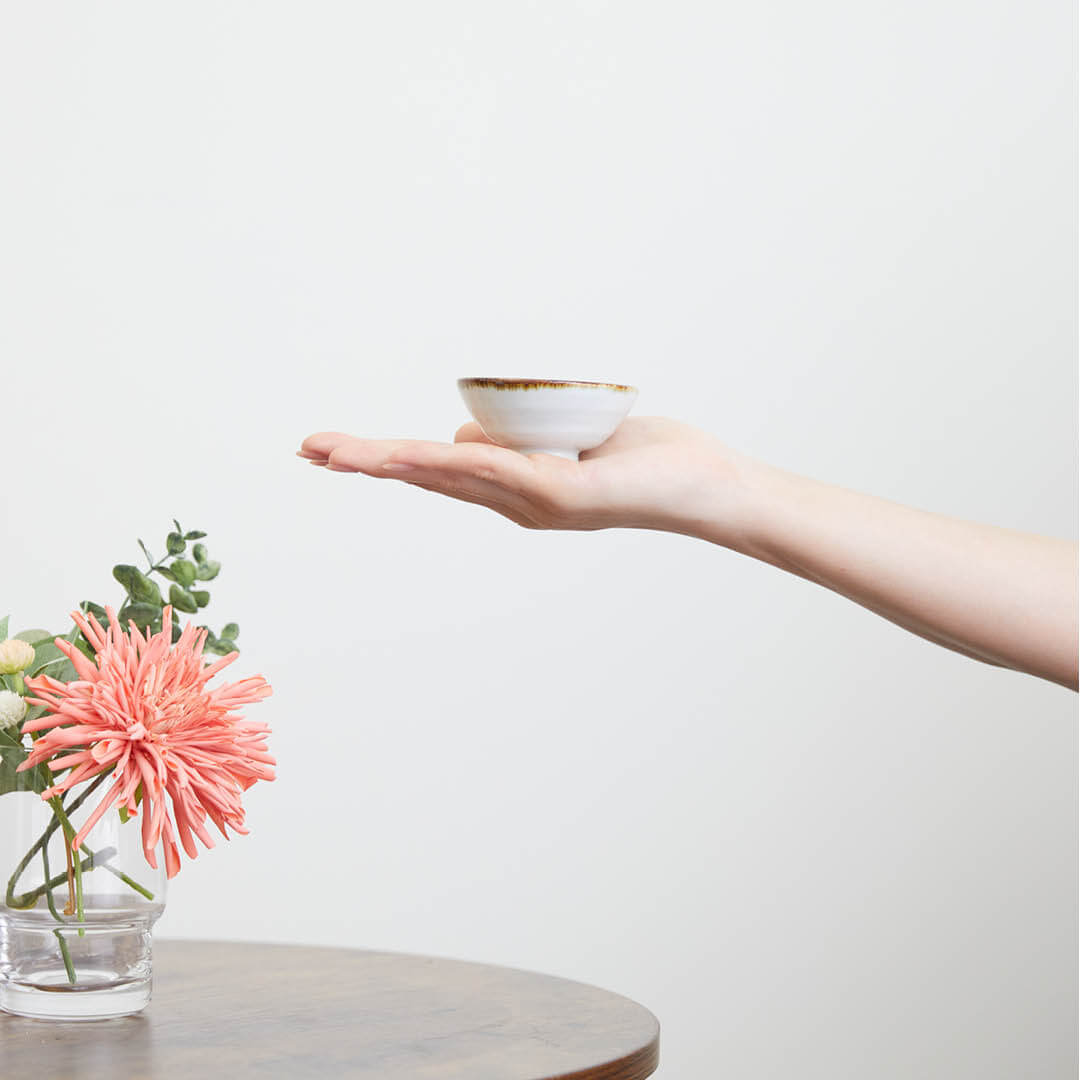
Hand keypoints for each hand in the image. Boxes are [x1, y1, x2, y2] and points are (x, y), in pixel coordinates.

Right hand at [298, 418, 752, 539]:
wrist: (705, 488)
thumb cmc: (644, 461)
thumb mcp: (565, 441)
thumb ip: (513, 441)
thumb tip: (463, 434)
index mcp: (513, 490)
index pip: (435, 470)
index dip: (384, 459)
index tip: (334, 449)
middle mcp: (515, 501)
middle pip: (427, 476)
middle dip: (366, 462)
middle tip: (307, 449)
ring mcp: (535, 501)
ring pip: (449, 475)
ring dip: (390, 462)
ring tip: (336, 452)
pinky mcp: (563, 492)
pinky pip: (497, 470)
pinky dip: (449, 460)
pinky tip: (413, 452)